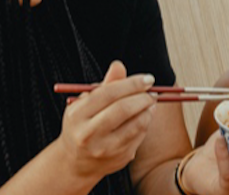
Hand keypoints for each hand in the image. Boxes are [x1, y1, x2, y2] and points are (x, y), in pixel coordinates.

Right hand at [49, 61, 156, 180]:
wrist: (76, 162)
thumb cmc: (82, 125)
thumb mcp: (85, 104)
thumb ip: (104, 85)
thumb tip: (118, 65)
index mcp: (77, 115)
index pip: (108, 94)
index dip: (131, 84)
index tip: (147, 79)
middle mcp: (89, 134)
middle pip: (123, 109)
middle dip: (143, 97)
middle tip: (153, 91)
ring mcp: (105, 149)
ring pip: (137, 124)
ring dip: (149, 110)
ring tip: (150, 102)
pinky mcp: (120, 158)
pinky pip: (140, 136)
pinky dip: (146, 123)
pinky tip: (144, 116)